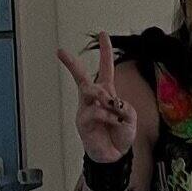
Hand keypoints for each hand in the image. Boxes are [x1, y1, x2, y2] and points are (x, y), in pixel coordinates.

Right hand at [57, 31, 135, 162]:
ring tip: (113, 106)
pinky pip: (95, 111)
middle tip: (61, 52)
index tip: (103, 34)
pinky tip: (115, 122)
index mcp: (107, 92)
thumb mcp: (130, 115)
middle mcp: (94, 98)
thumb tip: (109, 101)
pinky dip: (109, 116)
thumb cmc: (121, 134)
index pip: (105, 68)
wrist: (115, 155)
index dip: (105, 51)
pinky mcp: (83, 122)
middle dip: (71, 63)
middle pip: (81, 77)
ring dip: (104, 96)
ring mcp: (86, 109)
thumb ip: (123, 104)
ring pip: (90, 91)